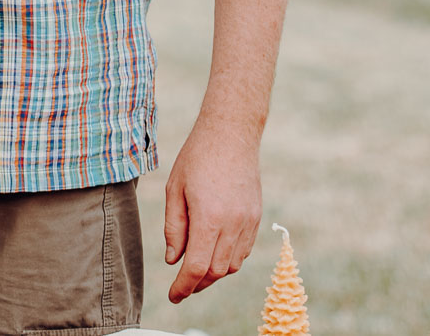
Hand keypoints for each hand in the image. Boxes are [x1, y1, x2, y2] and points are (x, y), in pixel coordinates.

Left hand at [162, 117, 261, 302]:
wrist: (231, 133)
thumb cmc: (197, 157)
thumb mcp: (174, 190)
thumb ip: (174, 228)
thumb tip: (173, 260)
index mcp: (209, 217)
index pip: (197, 267)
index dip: (184, 287)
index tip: (174, 296)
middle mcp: (233, 224)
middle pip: (216, 272)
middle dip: (197, 284)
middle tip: (181, 285)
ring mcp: (248, 222)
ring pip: (232, 265)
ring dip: (214, 273)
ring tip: (196, 269)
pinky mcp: (256, 217)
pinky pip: (243, 251)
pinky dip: (228, 259)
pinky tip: (214, 252)